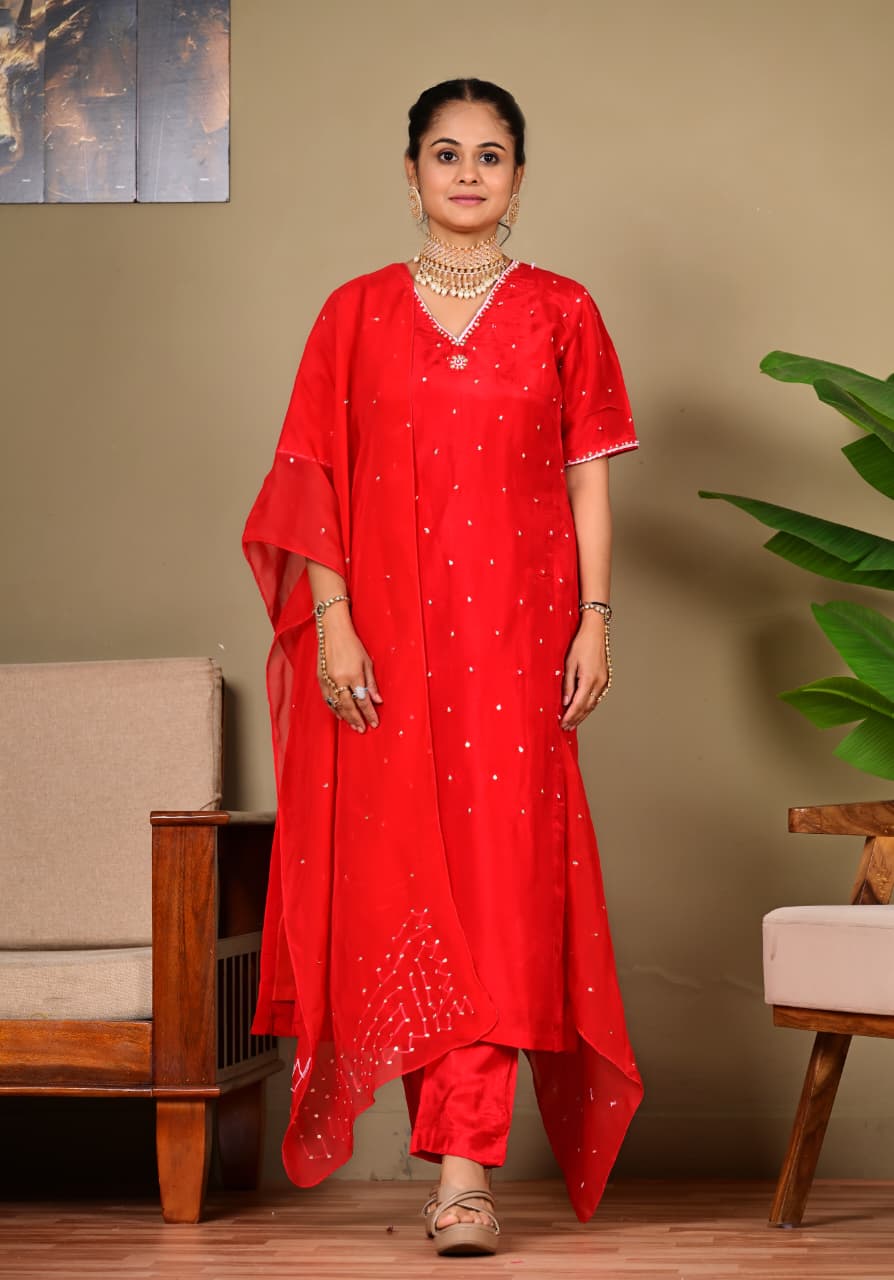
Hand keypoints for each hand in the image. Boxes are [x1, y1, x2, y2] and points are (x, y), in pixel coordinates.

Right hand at [318, 608, 382, 732]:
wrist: (332, 631)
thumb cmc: (352, 644)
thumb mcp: (367, 662)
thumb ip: (371, 683)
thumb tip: (378, 700)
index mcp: (353, 675)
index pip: (363, 700)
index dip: (369, 713)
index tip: (375, 722)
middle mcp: (339, 680)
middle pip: (349, 706)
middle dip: (357, 719)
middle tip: (363, 729)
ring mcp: (328, 680)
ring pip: (336, 705)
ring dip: (345, 717)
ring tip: (353, 725)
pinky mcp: (320, 679)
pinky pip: (327, 699)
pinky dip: (334, 708)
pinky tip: (340, 715)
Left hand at [560, 613, 608, 729]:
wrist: (595, 632)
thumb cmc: (580, 644)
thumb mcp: (569, 664)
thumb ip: (568, 685)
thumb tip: (566, 702)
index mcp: (589, 679)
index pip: (578, 704)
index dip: (570, 716)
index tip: (563, 724)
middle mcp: (599, 683)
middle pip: (587, 707)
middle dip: (576, 718)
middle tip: (566, 728)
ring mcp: (604, 681)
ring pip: (593, 704)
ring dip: (583, 714)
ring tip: (573, 723)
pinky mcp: (605, 679)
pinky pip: (597, 697)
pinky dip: (589, 706)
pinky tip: (583, 710)